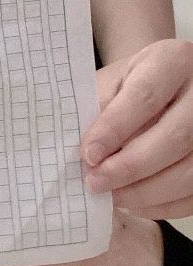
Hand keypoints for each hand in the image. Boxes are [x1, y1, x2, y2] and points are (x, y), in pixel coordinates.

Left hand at [80, 38, 192, 219]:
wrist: (165, 86)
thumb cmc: (132, 85)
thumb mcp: (113, 82)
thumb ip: (99, 110)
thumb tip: (84, 154)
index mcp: (172, 62)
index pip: (145, 97)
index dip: (114, 129)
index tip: (88, 155)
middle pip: (174, 137)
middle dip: (130, 167)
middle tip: (95, 183)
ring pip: (190, 171)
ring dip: (146, 191)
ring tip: (112, 196)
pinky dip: (164, 204)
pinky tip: (136, 202)